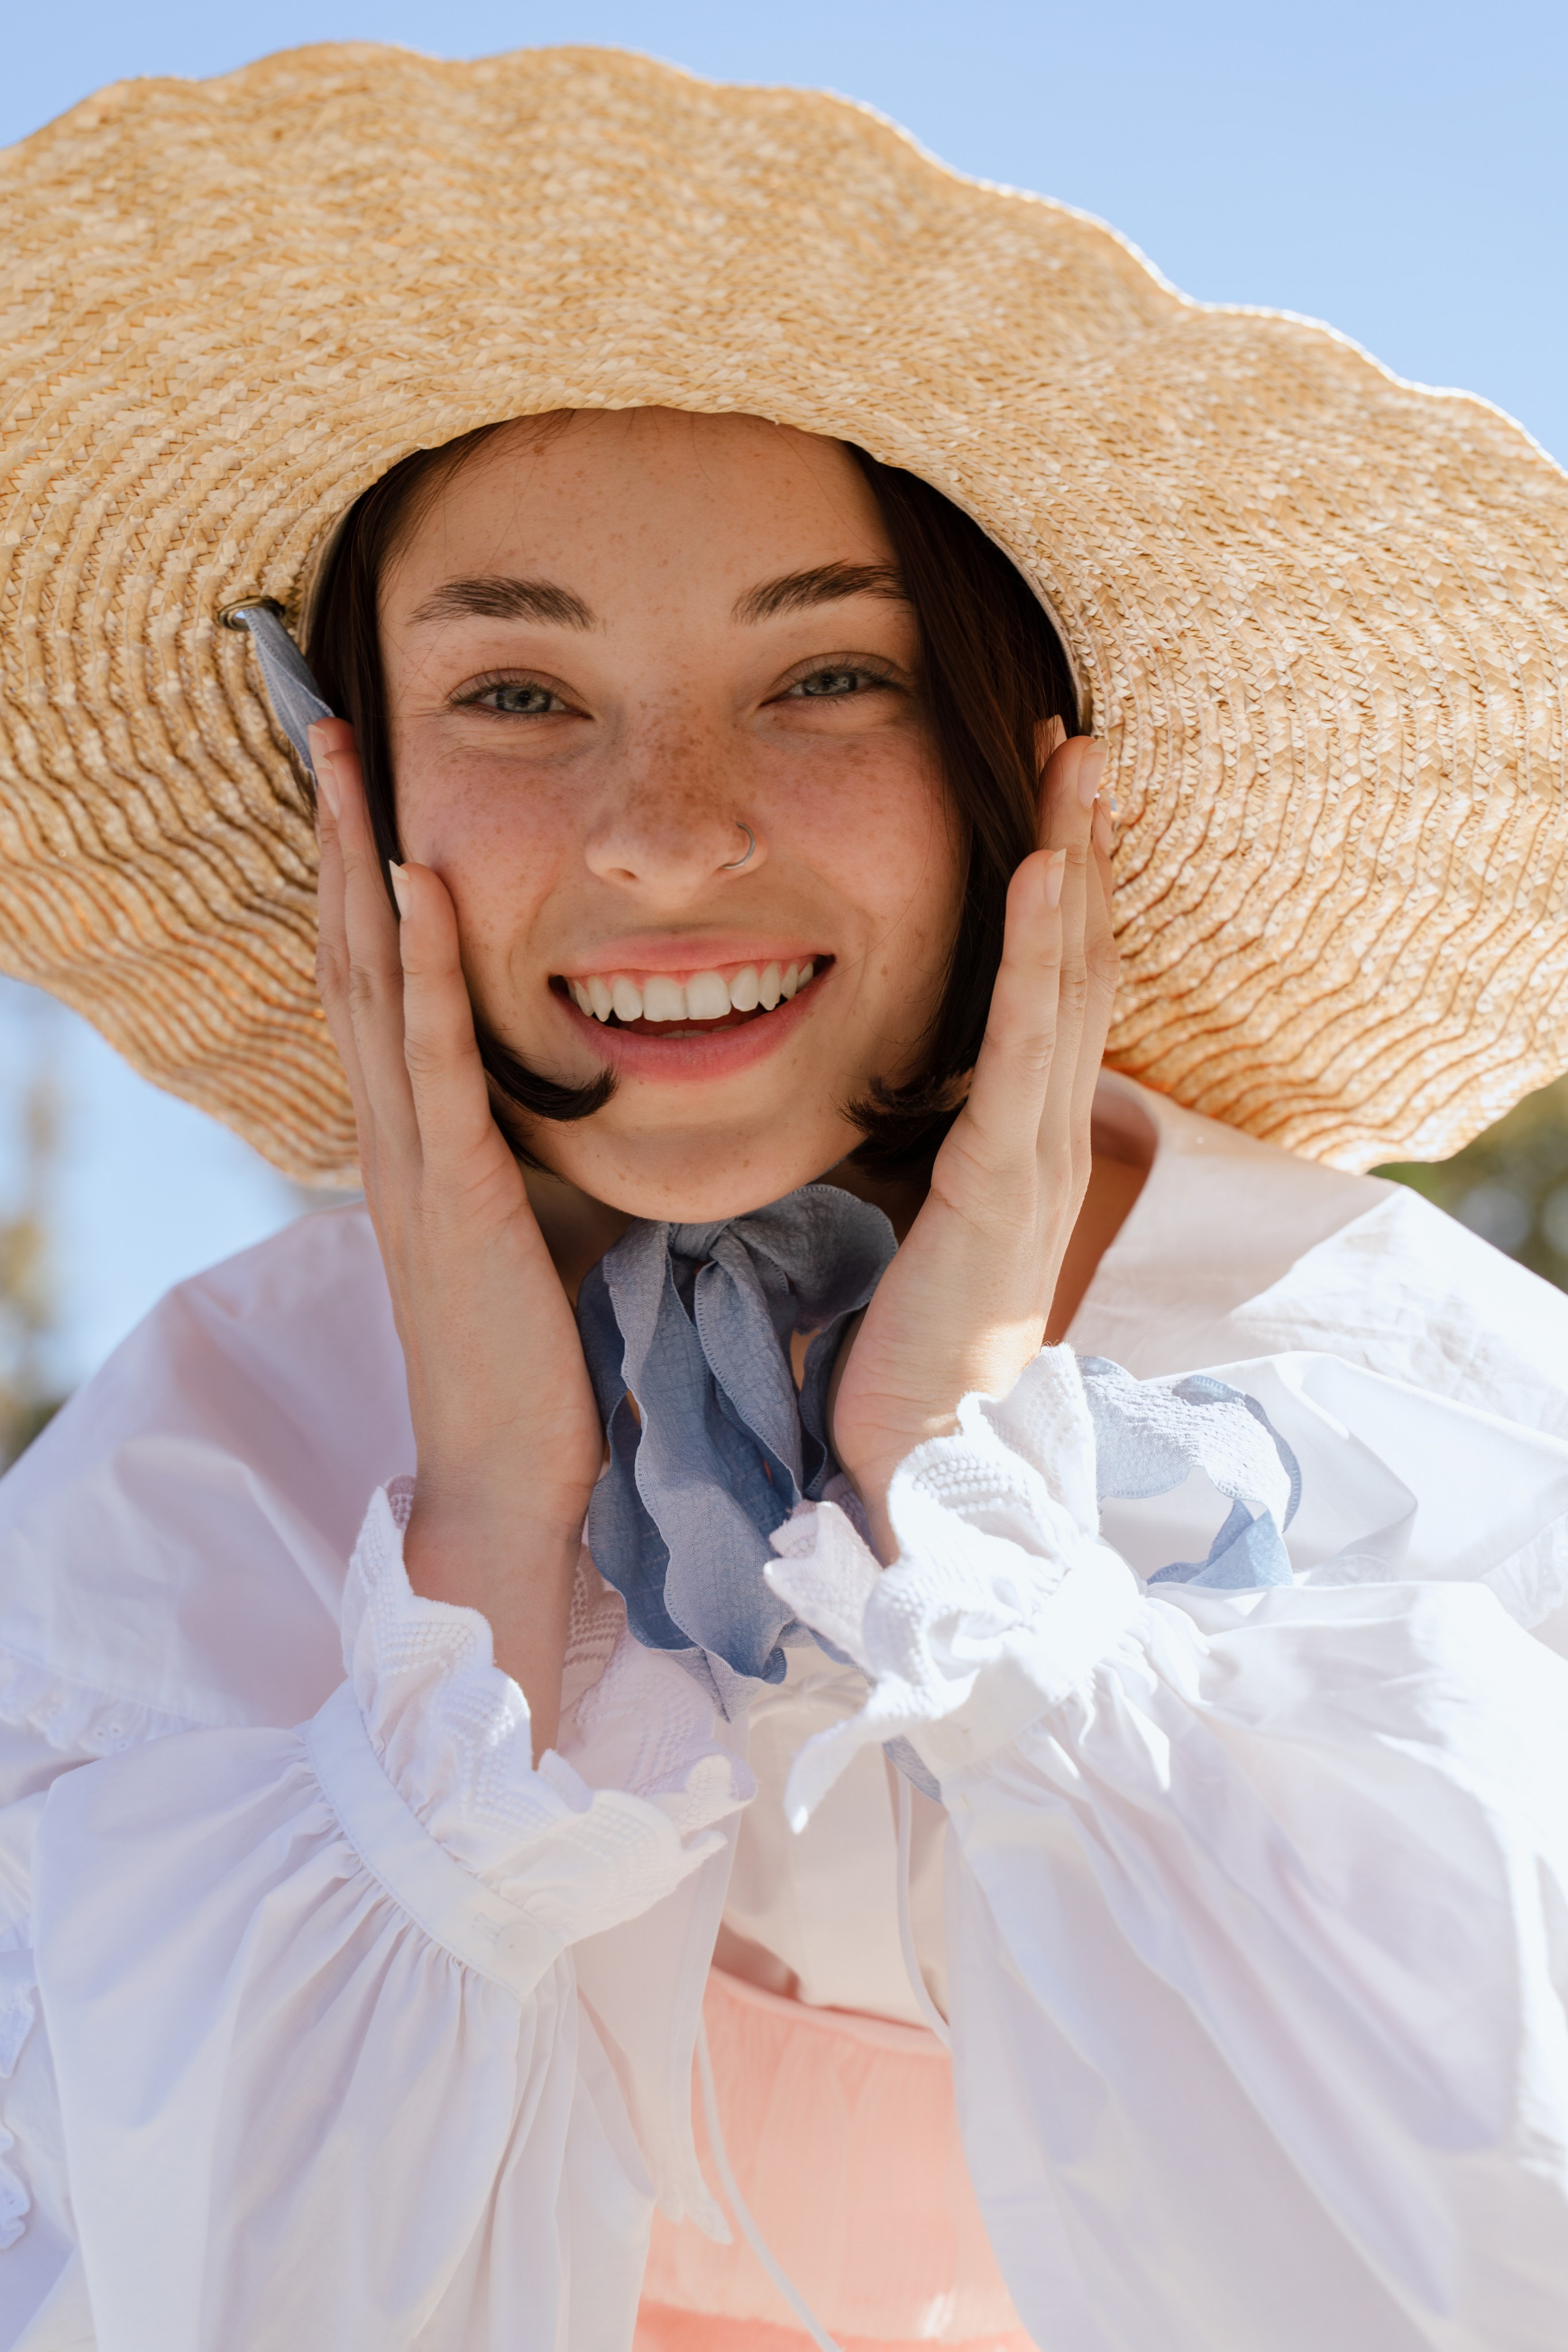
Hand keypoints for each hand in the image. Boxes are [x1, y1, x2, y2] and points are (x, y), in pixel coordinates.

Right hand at [311, 720, 603, 1753]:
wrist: (513, 1472)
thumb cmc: (533, 1352)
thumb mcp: (532, 1216)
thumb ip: (529, 1139)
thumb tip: (579, 1070)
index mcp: (414, 1138)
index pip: (374, 981)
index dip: (359, 876)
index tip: (361, 783)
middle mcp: (393, 1135)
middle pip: (350, 954)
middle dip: (337, 836)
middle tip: (324, 722)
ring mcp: (414, 1162)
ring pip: (369, 985)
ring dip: (358, 865)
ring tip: (347, 759)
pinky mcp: (457, 1195)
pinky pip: (434, 1063)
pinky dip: (420, 969)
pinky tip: (415, 885)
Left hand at [828, 733, 1118, 1556]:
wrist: (922, 1458)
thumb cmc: (909, 1351)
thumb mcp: (917, 1224)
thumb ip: (921, 1153)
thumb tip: (886, 1101)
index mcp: (1020, 1140)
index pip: (1048, 992)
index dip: (1060, 892)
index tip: (1052, 799)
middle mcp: (1045, 1135)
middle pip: (1073, 964)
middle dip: (1082, 848)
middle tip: (1081, 741)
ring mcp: (1035, 1157)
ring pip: (1065, 986)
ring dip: (1075, 869)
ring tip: (1078, 769)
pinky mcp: (1001, 1184)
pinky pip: (1022, 1050)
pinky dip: (1036, 958)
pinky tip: (1040, 877)